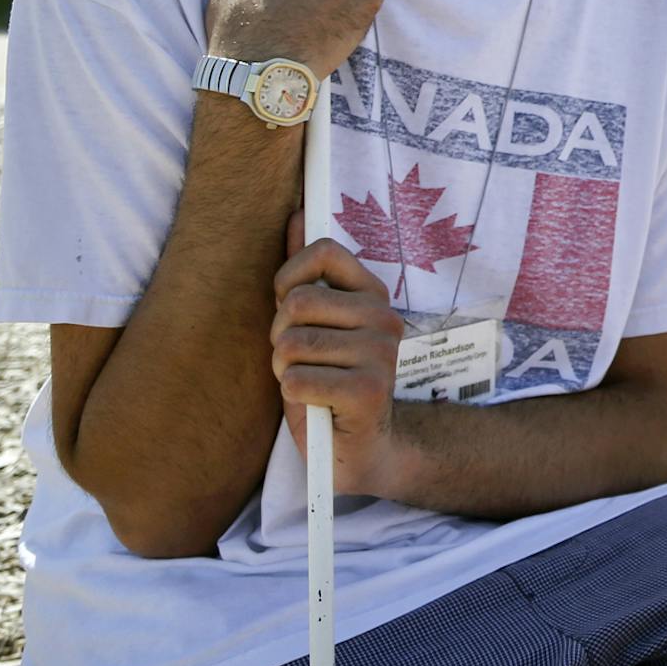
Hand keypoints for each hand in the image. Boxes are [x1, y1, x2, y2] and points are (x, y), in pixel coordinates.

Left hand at [271, 213, 405, 496]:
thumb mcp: (314, 324)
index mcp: (372, 295)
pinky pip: (298, 380)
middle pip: (297, 301)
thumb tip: (297, 214)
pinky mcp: (370, 391)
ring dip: (285, 370)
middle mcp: (385, 318)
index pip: (323, 251)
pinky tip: (316, 406)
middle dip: (280, 336)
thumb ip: (307, 273)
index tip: (291, 310)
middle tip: (299, 360)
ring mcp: (382, 353)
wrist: (359, 451)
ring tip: (308, 384)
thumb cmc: (328, 381)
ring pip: (292, 343)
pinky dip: (293, 397)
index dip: (289, 278)